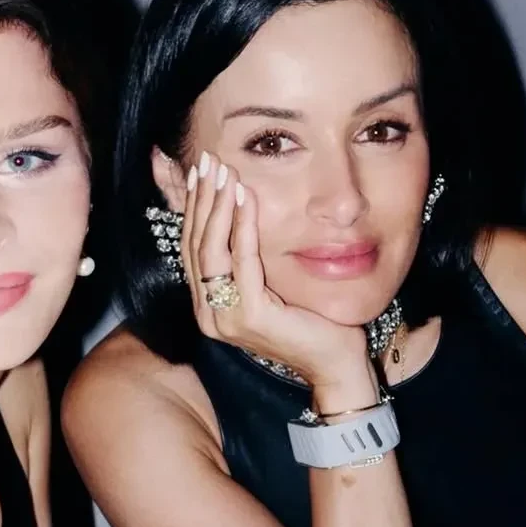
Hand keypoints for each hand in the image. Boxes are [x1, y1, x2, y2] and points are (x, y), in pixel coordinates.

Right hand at [182, 151, 372, 400]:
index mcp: (208, 306)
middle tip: (208, 162)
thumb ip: (249, 259)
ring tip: (224, 172)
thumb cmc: (308, 322)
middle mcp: (208, 314)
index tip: (200, 173)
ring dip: (217, 206)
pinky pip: (242, 262)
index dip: (193, 208)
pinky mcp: (249, 316)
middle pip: (194, 245)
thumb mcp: (269, 285)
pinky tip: (246, 198)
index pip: (191, 248)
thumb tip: (239, 214)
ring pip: (210, 250)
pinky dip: (242, 226)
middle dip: (201, 199)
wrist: (335, 364)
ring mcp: (225, 317)